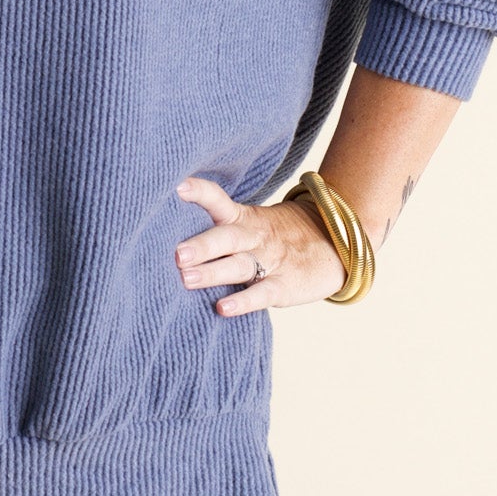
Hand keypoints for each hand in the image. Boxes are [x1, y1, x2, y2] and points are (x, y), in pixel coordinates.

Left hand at [175, 176, 350, 316]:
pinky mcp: (283, 286)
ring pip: (238, 265)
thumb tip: (162, 235)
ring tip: (186, 278)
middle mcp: (252, 237)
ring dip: (212, 272)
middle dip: (201, 244)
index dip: (200, 192)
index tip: (178, 187)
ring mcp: (269, 261)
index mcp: (241, 218)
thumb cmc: (275, 237)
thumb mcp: (249, 223)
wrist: (335, 245)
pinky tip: (223, 308)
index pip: (218, 200)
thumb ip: (215, 227)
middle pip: (225, 237)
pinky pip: (261, 293)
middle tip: (176, 253)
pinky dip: (243, 301)